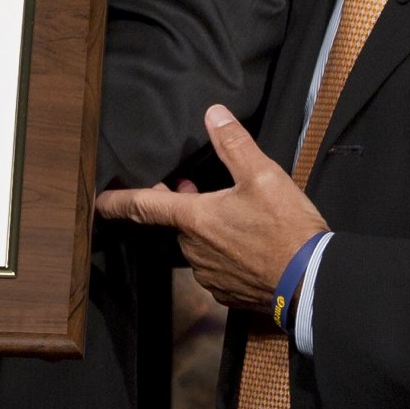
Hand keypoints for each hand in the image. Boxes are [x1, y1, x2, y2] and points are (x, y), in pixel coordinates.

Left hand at [94, 105, 326, 315]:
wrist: (312, 283)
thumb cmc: (285, 228)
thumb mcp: (262, 175)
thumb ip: (233, 144)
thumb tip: (213, 113)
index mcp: (194, 219)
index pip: (144, 206)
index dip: (118, 202)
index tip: (97, 202)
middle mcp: (193, 250)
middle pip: (176, 224)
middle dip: (181, 206)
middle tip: (191, 188)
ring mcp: (210, 276)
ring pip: (197, 246)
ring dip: (205, 229)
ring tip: (229, 214)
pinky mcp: (228, 294)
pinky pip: (216, 268)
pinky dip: (224, 254)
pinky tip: (247, 245)